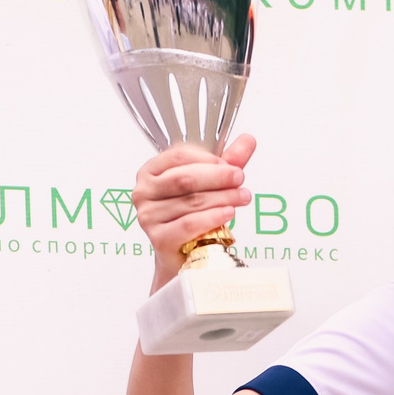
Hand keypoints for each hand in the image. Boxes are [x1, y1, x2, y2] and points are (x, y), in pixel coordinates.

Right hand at [134, 134, 254, 285]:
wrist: (182, 254)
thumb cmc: (190, 215)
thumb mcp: (209, 184)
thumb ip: (226, 162)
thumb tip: (248, 140)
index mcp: (151, 171)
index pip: (179, 156)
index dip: (208, 159)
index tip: (231, 165)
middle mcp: (144, 192)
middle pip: (185, 179)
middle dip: (218, 178)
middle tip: (240, 178)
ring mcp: (148, 216)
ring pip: (191, 202)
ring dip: (222, 198)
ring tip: (242, 197)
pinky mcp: (158, 238)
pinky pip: (189, 224)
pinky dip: (212, 217)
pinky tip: (228, 213)